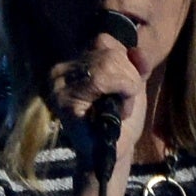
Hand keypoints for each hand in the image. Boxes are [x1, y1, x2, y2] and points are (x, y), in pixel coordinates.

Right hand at [47, 30, 147, 164]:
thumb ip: (136, 65)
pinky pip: (105, 79)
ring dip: (127, 87)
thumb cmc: (120, 121)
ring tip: (119, 108)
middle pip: (108, 51)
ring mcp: (59, 85)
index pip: (104, 40)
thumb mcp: (133, 86)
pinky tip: (117, 113)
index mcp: (73, 64)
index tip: (126, 87)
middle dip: (129, 77)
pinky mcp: (66, 100)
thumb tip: (137, 50)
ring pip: (109, 63)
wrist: (112, 155)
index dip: (126, 61)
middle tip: (124, 102)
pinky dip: (124, 93)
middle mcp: (60, 71)